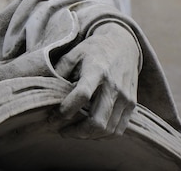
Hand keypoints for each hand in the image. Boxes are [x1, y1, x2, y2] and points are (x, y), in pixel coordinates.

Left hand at [54, 22, 139, 138]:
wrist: (123, 45)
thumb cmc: (93, 50)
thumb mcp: (73, 53)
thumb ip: (60, 71)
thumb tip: (48, 92)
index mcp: (96, 70)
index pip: (82, 95)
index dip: (66, 109)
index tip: (52, 116)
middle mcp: (113, 86)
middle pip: (97, 120)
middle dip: (76, 131)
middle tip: (60, 130)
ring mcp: (125, 97)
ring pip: (107, 129)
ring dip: (87, 136)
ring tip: (72, 132)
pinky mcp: (132, 105)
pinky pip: (118, 129)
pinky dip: (102, 136)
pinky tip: (89, 132)